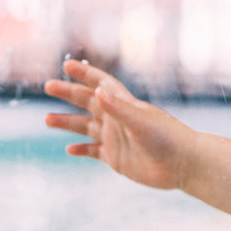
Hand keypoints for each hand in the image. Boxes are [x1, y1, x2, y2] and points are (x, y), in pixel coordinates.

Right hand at [44, 59, 190, 190]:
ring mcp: (116, 138)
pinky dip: (81, 150)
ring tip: (47, 119)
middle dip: (68, 93)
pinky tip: (69, 149)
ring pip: (86, 127)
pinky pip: (94, 151)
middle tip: (48, 86)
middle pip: (88, 102)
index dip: (84, 74)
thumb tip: (97, 91)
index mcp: (124, 105)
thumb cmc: (167, 138)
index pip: (101, 84)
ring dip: (67, 123)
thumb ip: (118, 107)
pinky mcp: (117, 158)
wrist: (183, 165)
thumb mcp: (140, 121)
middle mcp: (118, 119)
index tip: (67, 65)